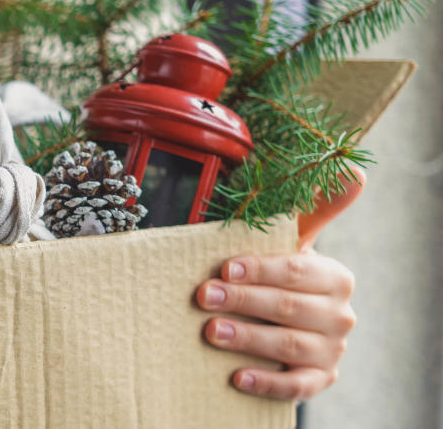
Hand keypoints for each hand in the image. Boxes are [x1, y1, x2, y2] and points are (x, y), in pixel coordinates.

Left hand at [195, 167, 364, 400]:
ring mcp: (331, 351)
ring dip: (248, 338)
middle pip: (288, 307)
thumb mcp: (295, 243)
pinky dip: (266, 382)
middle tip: (204, 296)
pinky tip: (236, 376)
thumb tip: (352, 170)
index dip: (261, 268)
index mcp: (334, 277)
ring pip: (289, 346)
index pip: (297, 271)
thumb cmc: (282, 276)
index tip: (225, 266)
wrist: (290, 325)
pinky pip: (295, 386)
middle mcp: (339, 315)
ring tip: (210, 331)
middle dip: (244, 300)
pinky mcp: (319, 380)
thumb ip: (316, 208)